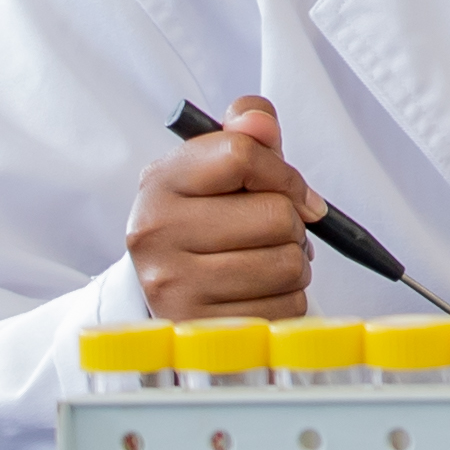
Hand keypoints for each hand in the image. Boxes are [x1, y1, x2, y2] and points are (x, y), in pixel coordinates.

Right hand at [127, 96, 317, 321]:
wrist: (172, 286)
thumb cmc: (209, 216)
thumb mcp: (220, 165)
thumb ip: (247, 130)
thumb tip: (261, 121)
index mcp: (159, 182)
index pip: (242, 155)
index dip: (284, 172)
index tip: (294, 192)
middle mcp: (155, 233)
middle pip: (277, 215)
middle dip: (292, 223)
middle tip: (273, 232)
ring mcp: (173, 286)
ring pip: (288, 264)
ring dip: (294, 262)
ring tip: (266, 260)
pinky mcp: (202, 328)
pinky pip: (287, 307)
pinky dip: (288, 299)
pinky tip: (260, 293)